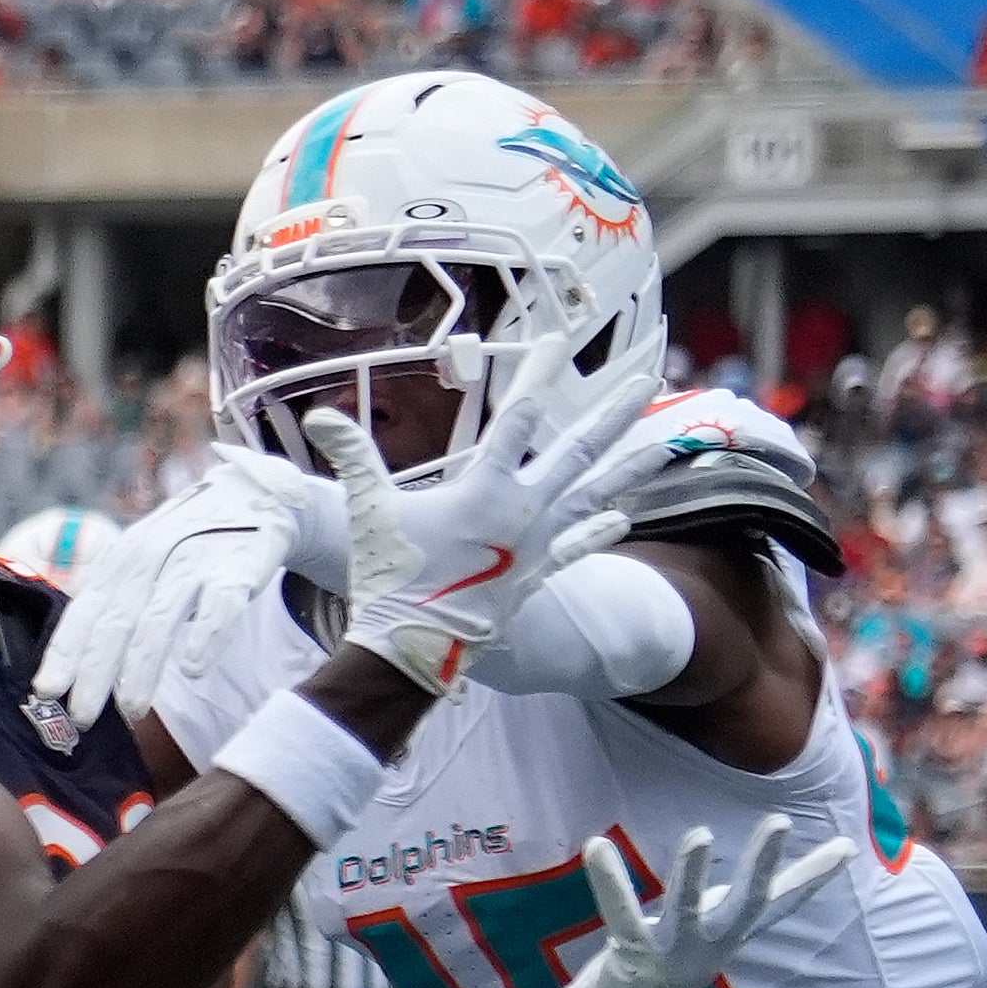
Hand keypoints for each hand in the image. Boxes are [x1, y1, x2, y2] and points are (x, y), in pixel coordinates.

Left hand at [33, 444, 344, 728]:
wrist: (252, 496)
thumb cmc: (185, 545)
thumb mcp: (140, 562)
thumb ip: (114, 605)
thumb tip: (76, 668)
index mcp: (119, 561)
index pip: (83, 612)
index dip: (63, 653)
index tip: (44, 692)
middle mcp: (149, 558)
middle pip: (114, 622)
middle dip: (93, 674)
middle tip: (80, 718)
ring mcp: (192, 562)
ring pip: (158, 621)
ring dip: (140, 670)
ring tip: (131, 712)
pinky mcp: (236, 568)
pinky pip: (218, 607)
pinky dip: (204, 638)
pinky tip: (193, 670)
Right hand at [305, 343, 664, 695]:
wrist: (415, 647)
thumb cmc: (391, 576)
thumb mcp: (369, 510)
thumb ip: (352, 456)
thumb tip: (320, 415)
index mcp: (486, 489)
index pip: (519, 417)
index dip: (538, 374)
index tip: (560, 340)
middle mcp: (525, 512)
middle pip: (580, 450)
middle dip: (615, 412)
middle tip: (648, 381)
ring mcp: (538, 545)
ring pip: (596, 495)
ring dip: (633, 467)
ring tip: (667, 444)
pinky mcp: (538, 574)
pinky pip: (580, 546)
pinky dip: (602, 529)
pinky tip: (625, 515)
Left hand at [534, 816, 857, 987]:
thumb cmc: (691, 945)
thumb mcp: (736, 916)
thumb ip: (785, 887)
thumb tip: (849, 848)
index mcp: (734, 929)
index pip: (782, 900)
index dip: (814, 875)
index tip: (847, 846)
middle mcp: (711, 942)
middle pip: (746, 903)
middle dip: (762, 865)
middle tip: (779, 822)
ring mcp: (674, 948)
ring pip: (686, 909)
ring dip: (692, 873)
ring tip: (701, 834)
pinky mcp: (632, 949)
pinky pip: (619, 911)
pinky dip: (609, 879)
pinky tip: (598, 845)